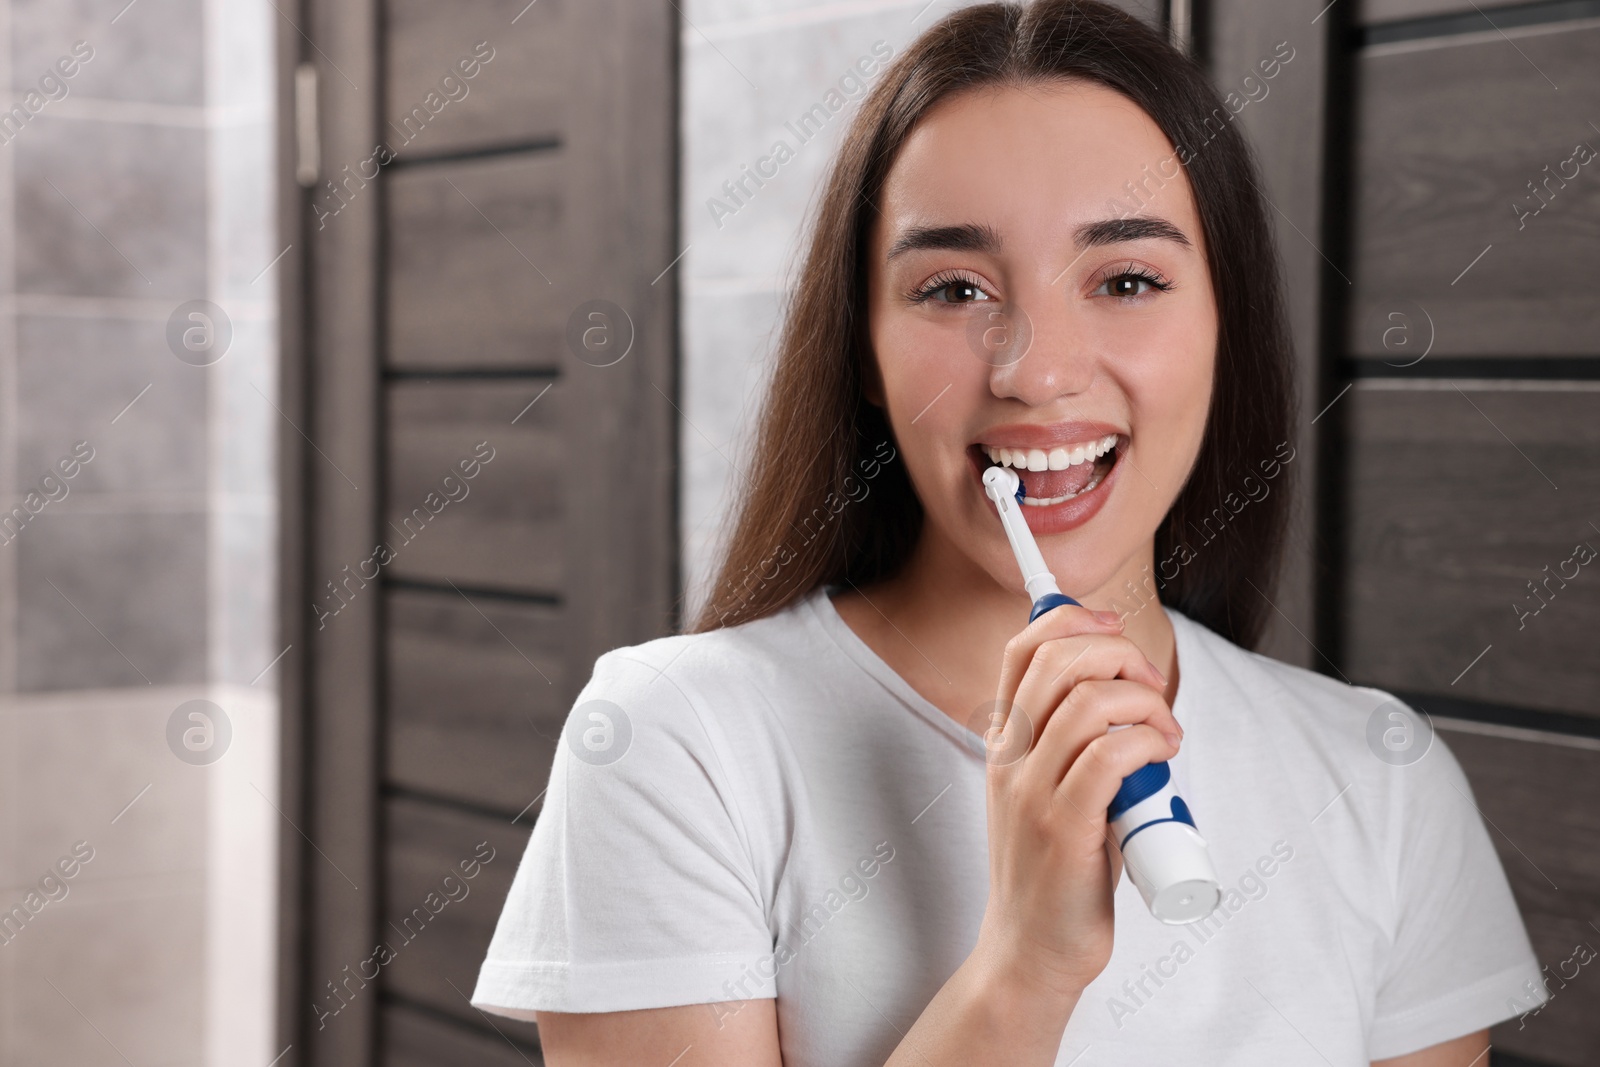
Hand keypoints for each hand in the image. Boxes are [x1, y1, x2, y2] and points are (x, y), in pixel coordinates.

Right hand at [973, 604, 1181, 999]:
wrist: (1028, 951)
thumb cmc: (1054, 871)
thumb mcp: (1047, 791)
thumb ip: (1072, 744)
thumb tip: (1129, 693)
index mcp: (1003, 743)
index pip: (1022, 650)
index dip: (1070, 619)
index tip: (1112, 625)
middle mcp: (1010, 759)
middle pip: (1059, 661)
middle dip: (1120, 654)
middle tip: (1152, 687)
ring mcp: (1032, 792)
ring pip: (1090, 703)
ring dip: (1145, 704)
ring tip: (1165, 735)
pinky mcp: (1063, 828)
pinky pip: (1108, 756)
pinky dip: (1145, 742)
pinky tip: (1161, 757)